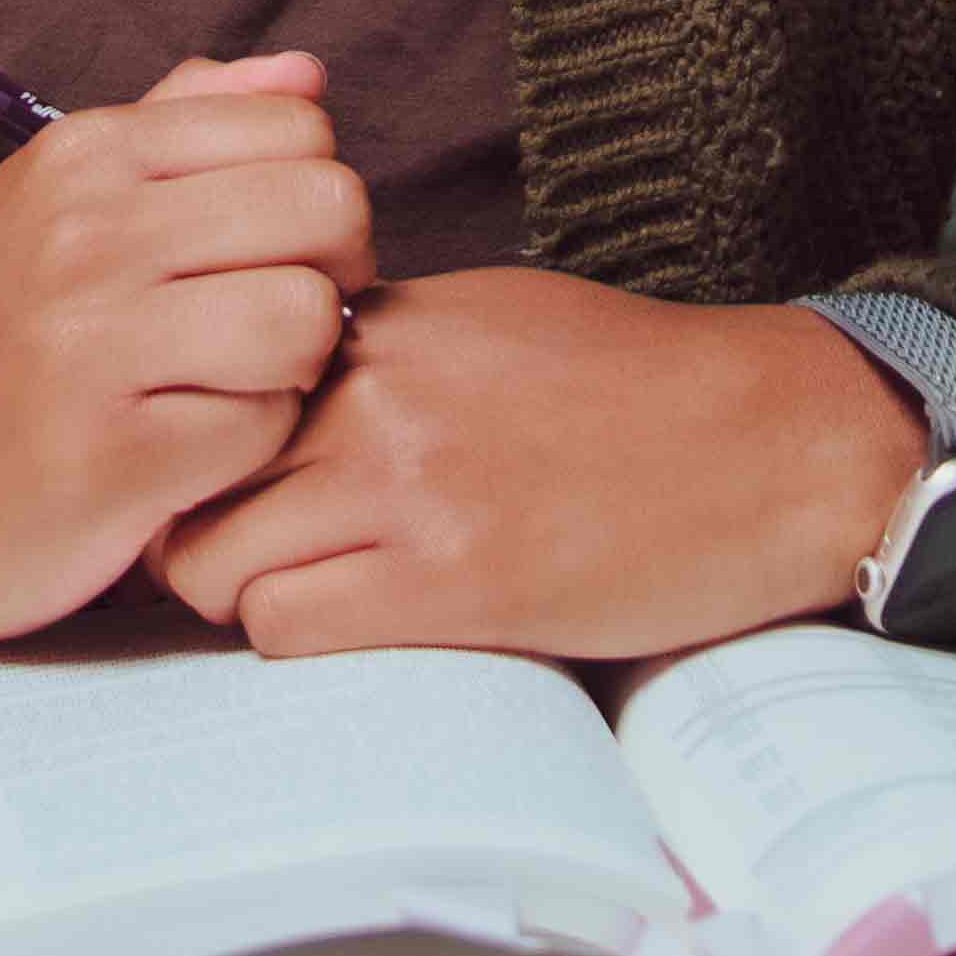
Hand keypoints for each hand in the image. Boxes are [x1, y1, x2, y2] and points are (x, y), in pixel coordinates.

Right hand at [0, 55, 373, 669]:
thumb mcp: (60, 201)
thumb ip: (186, 122)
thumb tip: (308, 73)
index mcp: (82, 154)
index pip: (296, 124)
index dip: (315, 189)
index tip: (278, 246)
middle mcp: (84, 232)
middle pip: (326, 208)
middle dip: (334, 271)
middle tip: (282, 317)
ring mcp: (92, 346)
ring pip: (308, 318)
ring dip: (298, 365)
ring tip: (241, 381)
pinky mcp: (112, 459)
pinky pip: (266, 428)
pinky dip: (252, 446)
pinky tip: (196, 448)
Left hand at [148, 268, 924, 661]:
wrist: (767, 445)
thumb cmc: (638, 387)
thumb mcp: (489, 319)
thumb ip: (379, 347)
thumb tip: (289, 381)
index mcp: (381, 320)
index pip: (213, 370)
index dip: (198, 432)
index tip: (209, 471)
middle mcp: (374, 390)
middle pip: (189, 466)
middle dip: (190, 519)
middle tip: (227, 551)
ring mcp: (406, 484)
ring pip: (214, 558)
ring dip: (236, 588)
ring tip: (291, 594)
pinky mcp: (448, 581)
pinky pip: (287, 623)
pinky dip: (295, 635)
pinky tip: (351, 626)